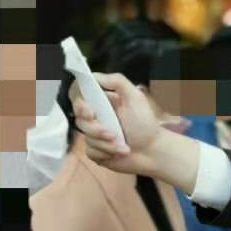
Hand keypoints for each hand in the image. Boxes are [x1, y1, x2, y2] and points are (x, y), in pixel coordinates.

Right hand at [72, 73, 200, 192]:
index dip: (78, 102)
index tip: (90, 112)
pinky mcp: (96, 150)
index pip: (78, 94)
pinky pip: (90, 151)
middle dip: (96, 129)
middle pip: (79, 118)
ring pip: (86, 137)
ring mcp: (94, 133)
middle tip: (112, 134)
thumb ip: (117, 81)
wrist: (153, 152)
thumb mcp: (135, 97)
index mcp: (103, 100)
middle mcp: (97, 115)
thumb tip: (94, 76)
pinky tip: (120, 152)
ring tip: (124, 146)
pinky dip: (106, 153)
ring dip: (106, 143)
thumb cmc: (146, 124)